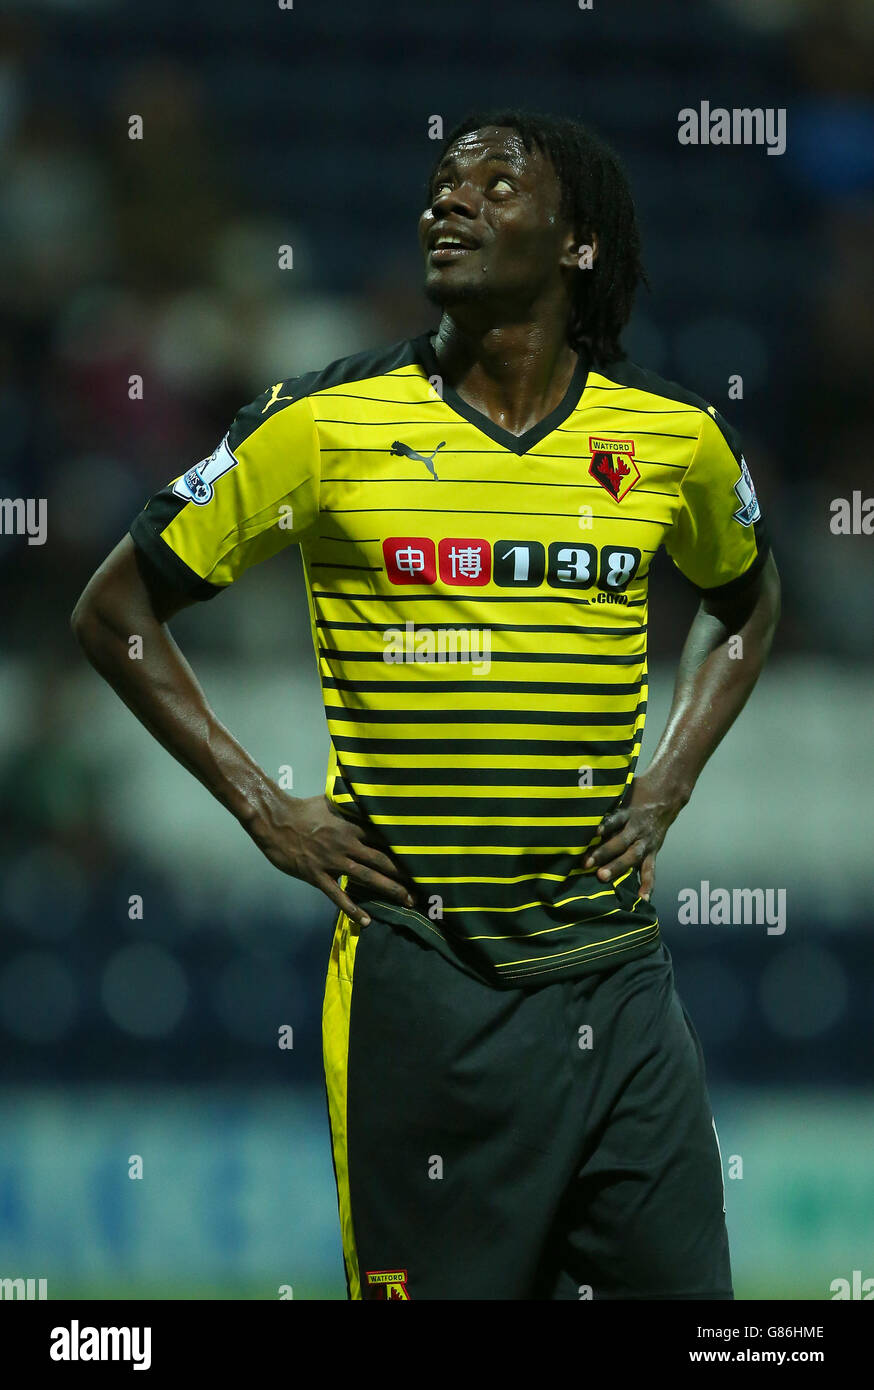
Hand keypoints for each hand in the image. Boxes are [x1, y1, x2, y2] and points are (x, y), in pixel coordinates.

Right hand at [246, 791, 414, 926]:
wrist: (276, 821)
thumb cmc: (302, 809)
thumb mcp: (330, 801)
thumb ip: (349, 804)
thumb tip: (364, 793)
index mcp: (351, 826)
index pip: (383, 838)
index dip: (402, 849)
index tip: (419, 857)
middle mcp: (346, 844)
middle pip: (381, 860)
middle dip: (403, 874)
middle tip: (421, 886)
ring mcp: (332, 861)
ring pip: (366, 877)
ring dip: (388, 889)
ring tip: (406, 901)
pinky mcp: (317, 875)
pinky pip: (337, 895)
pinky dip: (352, 909)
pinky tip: (365, 921)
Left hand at [582, 773, 685, 900]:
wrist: (666, 795)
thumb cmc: (637, 794)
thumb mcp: (621, 792)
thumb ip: (605, 800)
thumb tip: (579, 802)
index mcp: (628, 812)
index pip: (614, 819)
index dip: (604, 826)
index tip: (593, 832)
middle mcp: (636, 828)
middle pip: (620, 841)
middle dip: (604, 853)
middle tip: (587, 864)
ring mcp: (645, 841)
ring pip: (632, 856)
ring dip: (617, 868)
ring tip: (603, 878)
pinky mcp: (652, 851)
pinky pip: (650, 870)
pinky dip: (647, 885)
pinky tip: (642, 899)